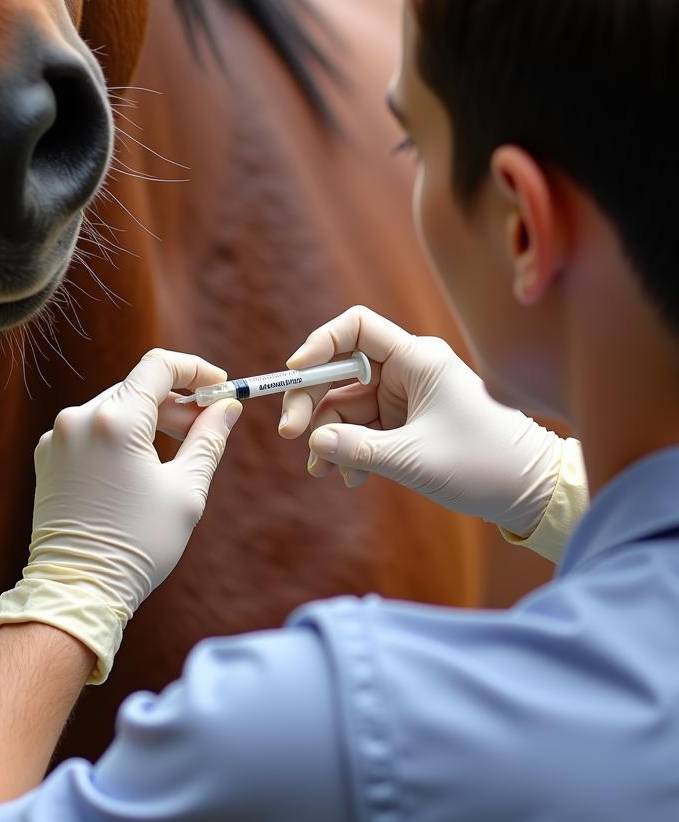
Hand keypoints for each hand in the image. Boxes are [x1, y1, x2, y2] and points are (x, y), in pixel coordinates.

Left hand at [0, 349, 242, 683]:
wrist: (78, 591)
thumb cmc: (136, 544)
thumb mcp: (186, 491)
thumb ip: (208, 439)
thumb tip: (227, 408)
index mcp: (115, 421)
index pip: (159, 366)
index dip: (195, 370)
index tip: (218, 386)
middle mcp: (79, 419)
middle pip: (137, 388)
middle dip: (176, 401)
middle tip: (207, 425)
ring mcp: (58, 437)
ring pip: (114, 408)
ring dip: (149, 419)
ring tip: (177, 450)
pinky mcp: (47, 457)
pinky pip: (92, 430)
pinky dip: (120, 436)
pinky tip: (140, 466)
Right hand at [278, 306, 565, 534]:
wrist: (530, 493)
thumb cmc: (484, 465)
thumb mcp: (414, 459)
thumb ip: (358, 449)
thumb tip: (314, 442)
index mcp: (417, 359)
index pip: (355, 328)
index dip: (319, 345)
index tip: (294, 375)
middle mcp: (407, 370)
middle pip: (339, 371)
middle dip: (312, 402)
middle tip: (290, 434)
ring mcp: (404, 398)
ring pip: (344, 406)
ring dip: (329, 438)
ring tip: (325, 471)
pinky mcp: (404, 424)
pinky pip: (360, 430)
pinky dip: (348, 451)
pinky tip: (349, 477)